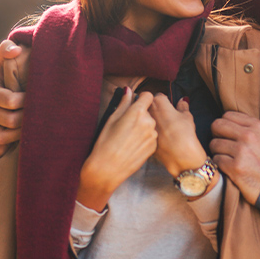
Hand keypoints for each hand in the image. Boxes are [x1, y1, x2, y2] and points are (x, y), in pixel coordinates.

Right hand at [0, 41, 26, 156]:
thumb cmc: (2, 67)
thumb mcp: (2, 55)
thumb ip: (7, 49)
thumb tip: (14, 50)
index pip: (7, 101)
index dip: (23, 99)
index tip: (34, 94)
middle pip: (9, 121)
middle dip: (28, 117)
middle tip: (41, 111)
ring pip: (3, 137)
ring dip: (21, 134)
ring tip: (36, 125)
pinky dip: (2, 151)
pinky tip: (18, 146)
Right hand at [77, 89, 156, 211]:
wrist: (108, 168)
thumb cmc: (105, 143)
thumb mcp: (111, 119)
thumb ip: (123, 103)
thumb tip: (128, 90)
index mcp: (138, 112)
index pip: (148, 96)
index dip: (141, 99)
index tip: (135, 103)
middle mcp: (149, 122)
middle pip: (149, 111)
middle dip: (140, 115)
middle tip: (126, 125)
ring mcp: (153, 135)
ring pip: (150, 124)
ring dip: (143, 127)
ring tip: (128, 137)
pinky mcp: (154, 146)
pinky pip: (151, 137)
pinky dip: (144, 138)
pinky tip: (132, 145)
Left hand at [150, 94, 207, 176]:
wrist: (179, 154)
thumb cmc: (184, 132)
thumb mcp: (187, 116)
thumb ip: (183, 106)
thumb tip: (182, 100)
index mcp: (158, 102)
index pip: (158, 96)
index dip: (165, 101)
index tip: (169, 106)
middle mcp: (147, 112)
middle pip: (149, 106)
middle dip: (155, 109)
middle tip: (166, 116)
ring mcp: (143, 124)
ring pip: (145, 119)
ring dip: (151, 121)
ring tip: (163, 128)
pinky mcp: (142, 136)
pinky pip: (144, 131)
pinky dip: (149, 132)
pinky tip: (160, 138)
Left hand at [210, 112, 259, 205]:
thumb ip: (254, 128)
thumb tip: (236, 123)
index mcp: (257, 126)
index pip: (228, 115)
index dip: (225, 124)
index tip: (227, 132)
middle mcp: (248, 136)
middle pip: (217, 125)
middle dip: (217, 134)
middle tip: (222, 143)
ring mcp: (241, 151)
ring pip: (214, 144)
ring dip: (218, 151)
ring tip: (227, 157)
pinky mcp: (234, 167)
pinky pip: (216, 159)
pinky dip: (219, 164)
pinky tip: (228, 167)